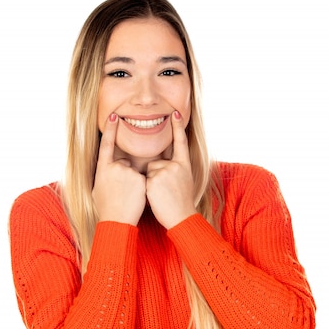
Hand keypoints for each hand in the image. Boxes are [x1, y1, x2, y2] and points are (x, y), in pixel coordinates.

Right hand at [92, 113, 146, 225]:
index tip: (114, 115)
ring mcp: (128, 172)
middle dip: (125, 174)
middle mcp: (115, 167)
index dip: (110, 129)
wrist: (116, 221)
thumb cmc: (105, 208)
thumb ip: (104, 175)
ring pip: (134, 171)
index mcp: (102, 168)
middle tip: (120, 192)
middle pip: (124, 163)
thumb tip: (106, 168)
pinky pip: (143, 179)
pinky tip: (135, 197)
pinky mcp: (140, 179)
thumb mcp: (98, 189)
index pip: (106, 144)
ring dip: (134, 182)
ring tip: (127, 197)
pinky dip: (141, 187)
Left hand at [145, 111, 196, 228]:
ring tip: (162, 195)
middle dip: (156, 175)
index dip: (178, 127)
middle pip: (156, 162)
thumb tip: (161, 163)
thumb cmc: (181, 202)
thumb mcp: (183, 181)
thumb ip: (174, 169)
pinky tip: (157, 196)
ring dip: (151, 183)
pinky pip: (145, 179)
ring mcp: (166, 171)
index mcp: (184, 165)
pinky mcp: (155, 179)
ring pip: (149, 171)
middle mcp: (176, 165)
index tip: (175, 112)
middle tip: (167, 191)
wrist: (182, 217)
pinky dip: (147, 188)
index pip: (181, 142)